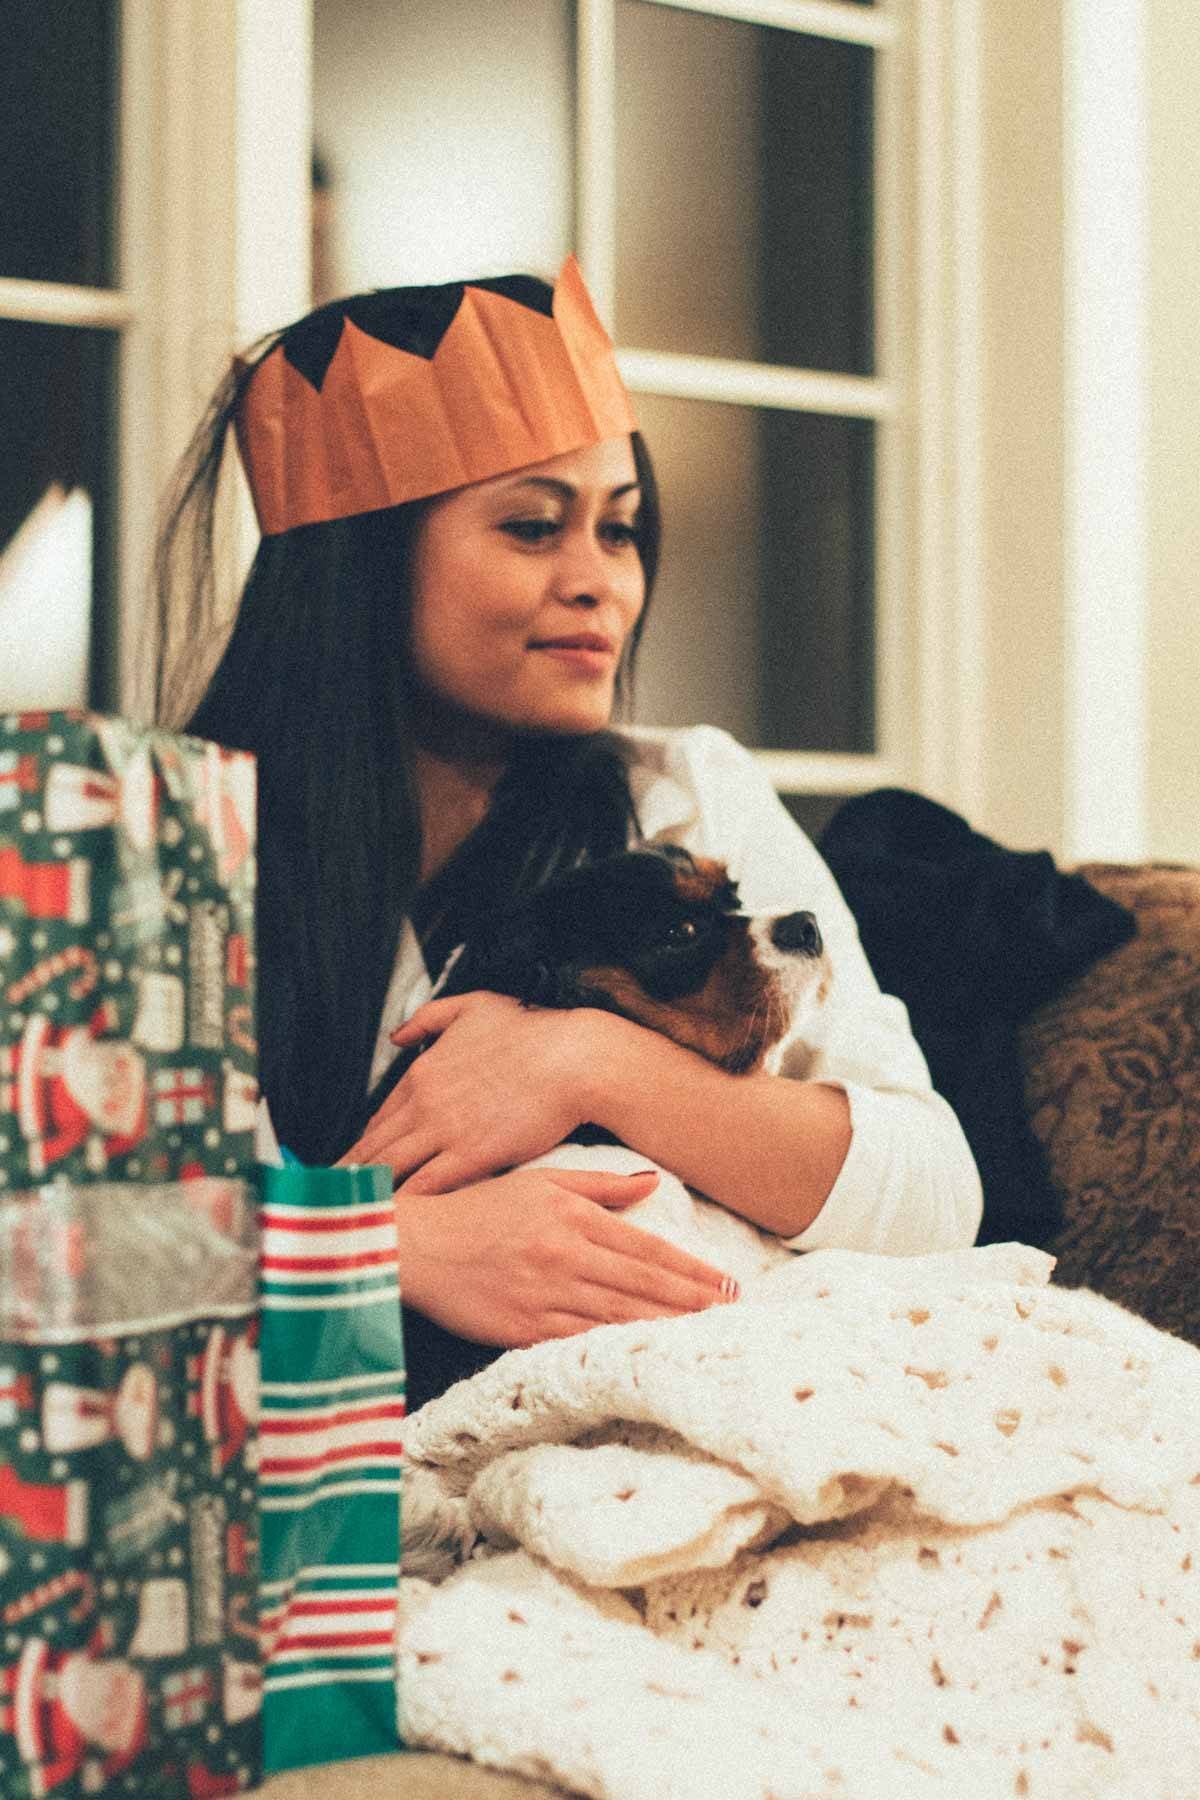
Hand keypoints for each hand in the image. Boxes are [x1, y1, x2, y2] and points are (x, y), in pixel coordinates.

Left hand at [343, 991, 609, 1191]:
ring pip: (392, 1169)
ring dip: (368, 1192)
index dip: (361, 1146)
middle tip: (329, 1200)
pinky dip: (405, 1203)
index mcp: (422, 1073)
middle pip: (375, 1149)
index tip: (347, 1166)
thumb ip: (428, 1019)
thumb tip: (397, 1036)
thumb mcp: (473, 1006)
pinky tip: (392, 1219)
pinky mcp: (472, 1156)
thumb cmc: (532, 1030)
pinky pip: (426, 1186)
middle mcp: (425, 1103)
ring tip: (348, 1216)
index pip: (378, 1119)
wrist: (573, 1057)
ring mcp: (446, 1131)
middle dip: (349, 1177)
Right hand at [393, 1164, 738, 1345]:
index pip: (647, 1250)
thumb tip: (652, 1185)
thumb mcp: (540, 1181)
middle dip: (693, 1302)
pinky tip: (645, 1356)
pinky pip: (578, 1341)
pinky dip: (615, 1349)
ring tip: (705, 1337)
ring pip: (618, 1317)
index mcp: (573, 1219)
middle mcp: (565, 1257)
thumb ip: (600, 1185)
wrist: (415, 1245)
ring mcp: (544, 1296)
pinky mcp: (521, 1328)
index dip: (691, 1269)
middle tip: (733, 1315)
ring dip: (666, 1328)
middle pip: (643, 1286)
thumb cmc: (478, 1208)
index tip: (726, 1283)